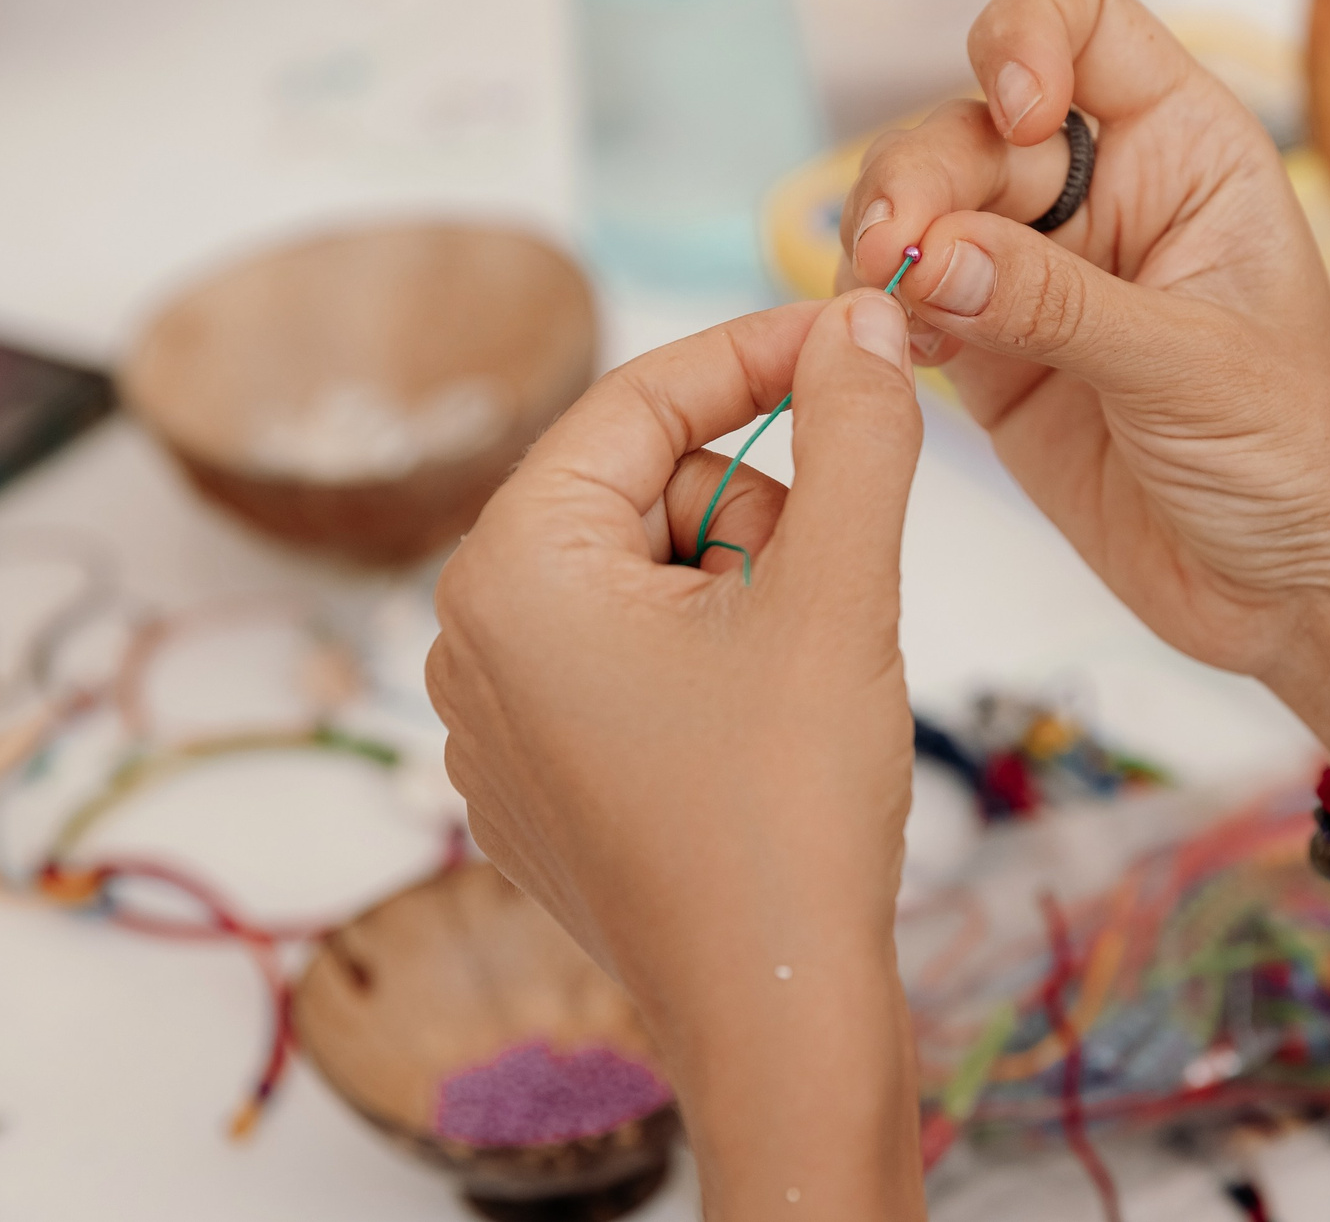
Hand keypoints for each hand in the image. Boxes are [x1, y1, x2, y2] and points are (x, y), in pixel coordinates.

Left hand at [429, 292, 926, 1220]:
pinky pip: (624, 659)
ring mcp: (493, 719)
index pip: (640, 399)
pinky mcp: (533, 781)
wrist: (774, 1011)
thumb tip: (859, 317)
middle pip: (644, 488)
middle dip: (755, 513)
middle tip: (829, 588)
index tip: (855, 334)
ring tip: (794, 678)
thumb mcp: (839, 588)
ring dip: (740, 588)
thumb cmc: (789, 809)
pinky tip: (754, 732)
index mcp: (514, 568)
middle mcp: (471, 635)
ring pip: (644, 574)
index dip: (761, 352)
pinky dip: (706, 659)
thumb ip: (853, 427)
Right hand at [844, 0, 1329, 753]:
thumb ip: (1059, 305)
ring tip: (878, 294)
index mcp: (1185, 147)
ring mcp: (1044, 273)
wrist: (1307, 596)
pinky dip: (884, 309)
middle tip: (894, 249)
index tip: (1015, 111)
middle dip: (923, 170)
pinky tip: (890, 342)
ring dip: (888, 235)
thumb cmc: (1308, 458)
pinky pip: (914, 300)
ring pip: (929, 205)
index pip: (1080, 17)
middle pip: (974, 118)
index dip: (1025, 35)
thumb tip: (933, 253)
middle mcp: (1108, 190)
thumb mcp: (1195, 368)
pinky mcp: (995, 357)